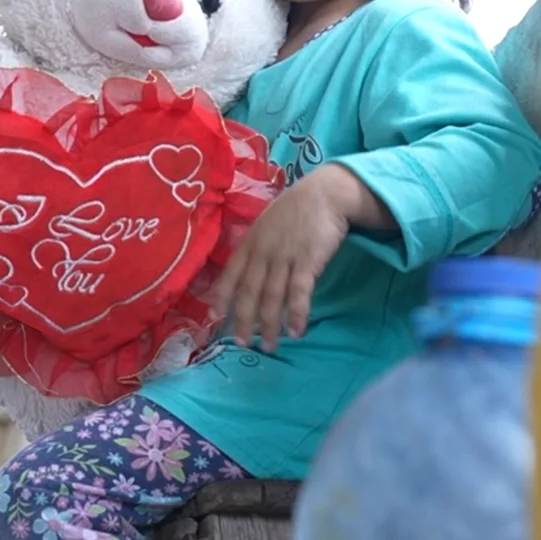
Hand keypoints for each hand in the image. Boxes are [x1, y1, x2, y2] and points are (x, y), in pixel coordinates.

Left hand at [212, 164, 375, 351]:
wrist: (325, 193)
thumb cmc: (296, 209)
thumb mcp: (266, 224)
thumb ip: (256, 246)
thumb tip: (246, 271)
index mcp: (250, 242)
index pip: (230, 274)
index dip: (222, 296)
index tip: (215, 317)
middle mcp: (263, 252)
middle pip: (249, 292)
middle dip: (244, 321)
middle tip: (242, 344)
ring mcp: (284, 257)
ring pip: (272, 298)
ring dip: (270, 325)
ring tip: (270, 346)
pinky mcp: (308, 262)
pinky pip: (299, 293)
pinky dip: (296, 314)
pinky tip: (295, 332)